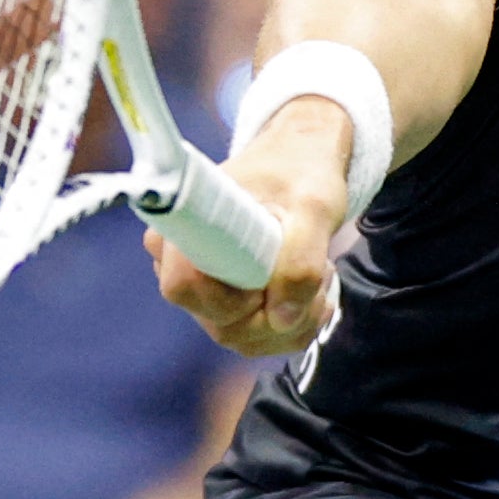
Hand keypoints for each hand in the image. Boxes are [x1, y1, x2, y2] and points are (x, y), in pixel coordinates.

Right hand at [148, 104, 353, 358]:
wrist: (300, 163)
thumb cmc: (300, 173)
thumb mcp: (313, 207)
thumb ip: (300, 259)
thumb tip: (281, 319)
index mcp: (184, 226)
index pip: (186, 287)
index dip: (234, 298)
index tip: (274, 275)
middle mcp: (179, 261)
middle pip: (220, 323)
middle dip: (278, 315)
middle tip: (319, 274)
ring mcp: (201, 287)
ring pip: (240, 336)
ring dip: (291, 321)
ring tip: (318, 276)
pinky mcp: (223, 302)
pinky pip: (252, 335)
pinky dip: (291, 325)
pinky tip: (311, 293)